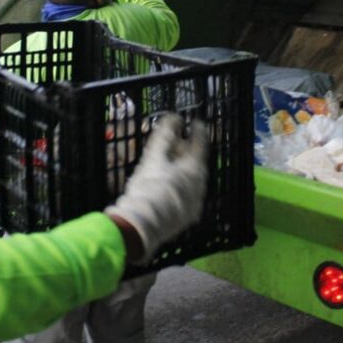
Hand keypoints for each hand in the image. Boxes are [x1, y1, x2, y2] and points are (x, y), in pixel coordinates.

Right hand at [105, 114, 207, 263]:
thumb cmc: (149, 187)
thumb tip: (174, 117)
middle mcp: (200, 187)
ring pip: (191, 181)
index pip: (201, 145)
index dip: (198, 132)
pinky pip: (185, 196)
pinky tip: (168, 186)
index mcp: (195, 170)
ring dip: (183, 170)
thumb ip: (165, 135)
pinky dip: (179, 186)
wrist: (142, 225)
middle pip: (196, 164)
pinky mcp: (185, 218)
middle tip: (178, 142)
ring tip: (170, 164)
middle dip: (187, 152)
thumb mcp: (154, 157)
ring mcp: (194, 204)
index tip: (196, 123)